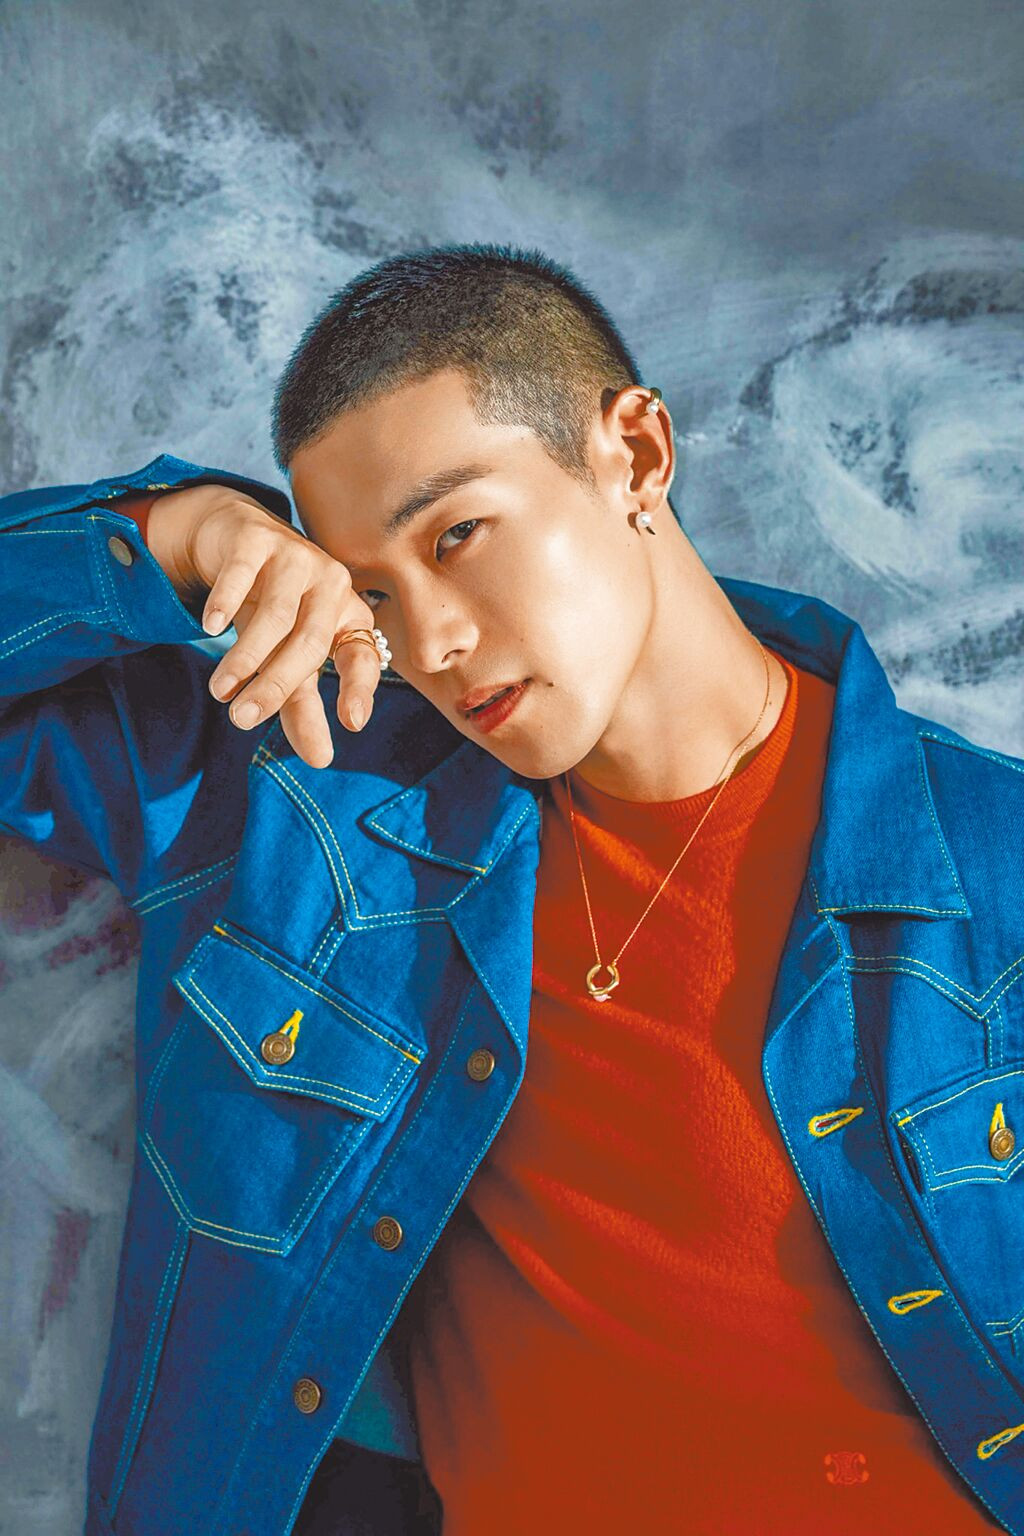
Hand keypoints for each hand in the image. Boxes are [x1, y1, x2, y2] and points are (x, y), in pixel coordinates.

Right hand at [146, 481, 383, 768]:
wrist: (237, 539)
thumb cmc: (273, 610)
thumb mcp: (287, 659)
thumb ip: (302, 707)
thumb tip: (319, 761)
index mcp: (349, 618)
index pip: (362, 658)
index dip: (359, 689)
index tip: (352, 724)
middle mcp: (332, 586)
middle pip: (310, 642)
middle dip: (276, 684)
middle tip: (242, 720)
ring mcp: (298, 558)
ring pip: (275, 614)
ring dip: (246, 656)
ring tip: (220, 691)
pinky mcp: (259, 538)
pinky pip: (242, 572)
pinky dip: (226, 600)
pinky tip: (210, 626)